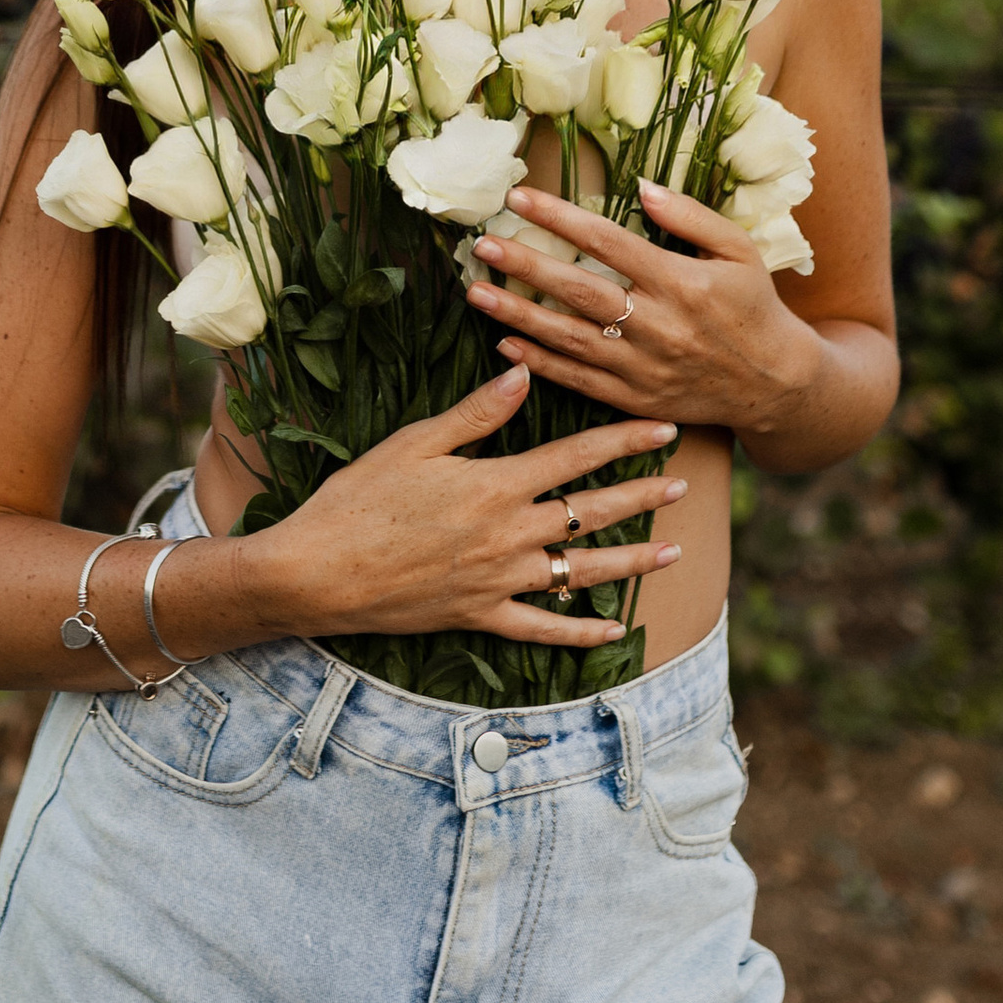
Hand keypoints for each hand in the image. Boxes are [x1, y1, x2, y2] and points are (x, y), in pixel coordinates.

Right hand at [245, 364, 688, 651]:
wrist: (318, 574)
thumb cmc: (357, 501)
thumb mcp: (413, 443)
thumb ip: (475, 414)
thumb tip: (524, 373)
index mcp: (495, 485)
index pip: (576, 457)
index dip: (624, 441)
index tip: (664, 428)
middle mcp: (508, 535)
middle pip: (591, 512)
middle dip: (642, 495)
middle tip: (685, 485)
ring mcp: (498, 582)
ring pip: (580, 571)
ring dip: (631, 560)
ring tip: (673, 551)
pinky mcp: (480, 617)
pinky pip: (542, 629)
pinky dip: (579, 630)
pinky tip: (613, 629)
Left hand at [466, 179, 820, 437]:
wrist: (774, 383)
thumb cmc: (754, 306)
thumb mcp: (738, 250)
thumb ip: (691, 216)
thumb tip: (642, 187)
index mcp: (681, 281)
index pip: (608, 242)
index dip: (560, 218)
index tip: (518, 199)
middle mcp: (658, 325)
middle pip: (579, 291)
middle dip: (526, 267)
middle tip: (482, 246)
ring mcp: (644, 366)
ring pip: (569, 339)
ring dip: (519, 317)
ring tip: (476, 293)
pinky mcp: (636, 398)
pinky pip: (579, 381)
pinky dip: (540, 365)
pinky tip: (505, 345)